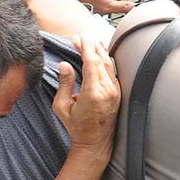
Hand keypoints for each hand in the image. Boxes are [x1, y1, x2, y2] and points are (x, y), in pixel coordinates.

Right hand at [52, 34, 119, 155]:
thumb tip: (64, 65)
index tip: (80, 37)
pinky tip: (101, 55)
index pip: (91, 62)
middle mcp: (107, 91)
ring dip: (100, 51)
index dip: (85, 47)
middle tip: (82, 36)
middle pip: (101, 60)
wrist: (95, 143)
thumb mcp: (62, 107)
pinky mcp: (118, 94)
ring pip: (109, 65)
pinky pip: (112, 72)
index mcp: (93, 93)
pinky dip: (106, 61)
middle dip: (91, 46)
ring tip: (91, 41)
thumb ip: (64, 84)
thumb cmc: (76, 127)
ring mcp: (115, 92)